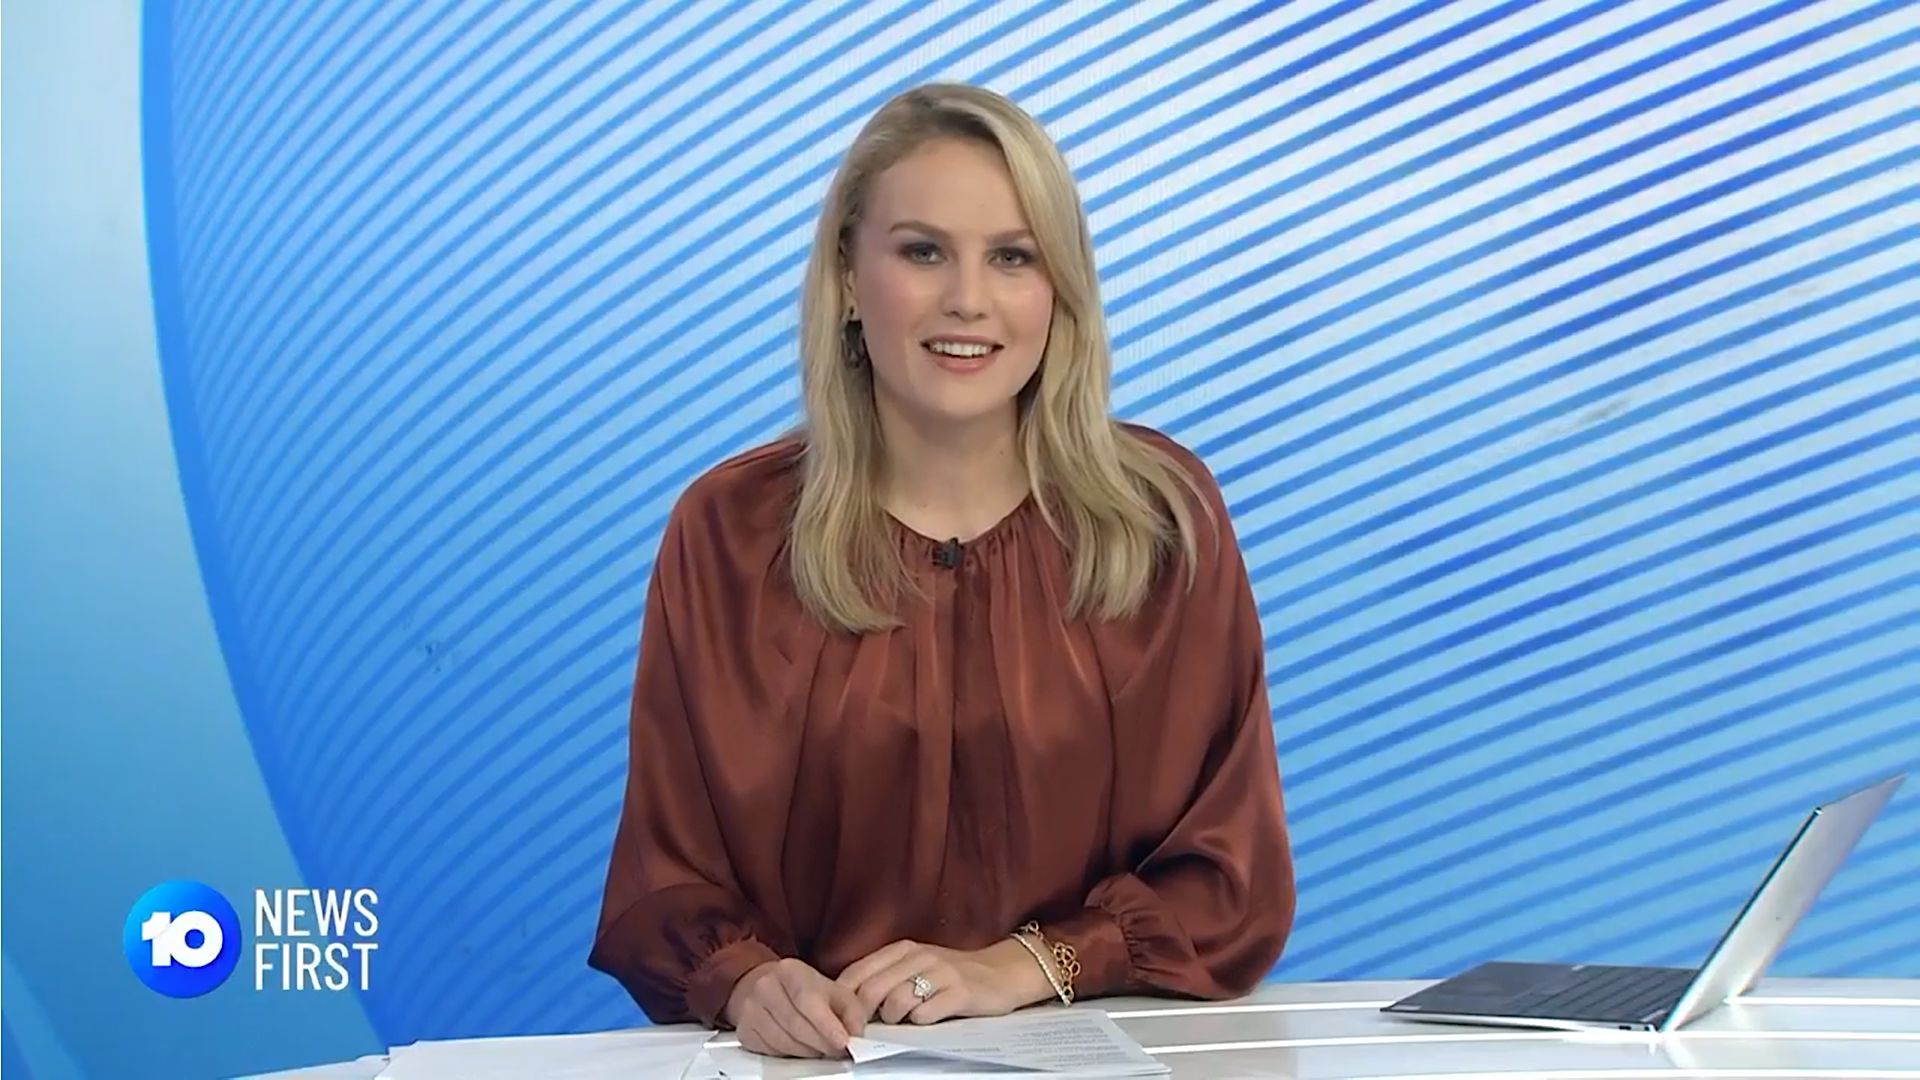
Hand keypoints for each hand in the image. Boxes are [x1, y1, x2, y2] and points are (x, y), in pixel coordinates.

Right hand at [723, 958, 866, 1058]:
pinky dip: (791, 1054)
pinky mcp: (745, 1030)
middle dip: (822, 1043)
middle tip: (838, 1050)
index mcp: (790, 971)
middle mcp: (766, 986)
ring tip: (820, 1047)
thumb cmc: (800, 989)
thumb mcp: (831, 989)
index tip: (842, 1041)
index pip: (808, 1000)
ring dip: (808, 1052)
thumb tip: (856, 1031)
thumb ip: (850, 1009)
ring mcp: (751, 1008)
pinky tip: (800, 1046)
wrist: (763, 985)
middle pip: (797, 1025)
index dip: (826, 1024)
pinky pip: (771, 1051)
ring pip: (784, 1042)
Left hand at [836, 938, 1053, 1024]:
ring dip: (893, 1020)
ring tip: (904, 1022)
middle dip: (863, 1018)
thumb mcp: (915, 967)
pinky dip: (919, 1023)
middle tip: (866, 1033)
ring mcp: (940, 973)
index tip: (843, 1021)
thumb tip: (848, 1007)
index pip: (856, 973)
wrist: (1001, 972)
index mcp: (901, 950)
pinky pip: (926, 1014)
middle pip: (871, 991)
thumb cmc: (951, 975)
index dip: (843, 1002)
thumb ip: (885, 978)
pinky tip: (926, 1021)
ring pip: (896, 1003)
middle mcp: (918, 957)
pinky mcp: (960, 993)